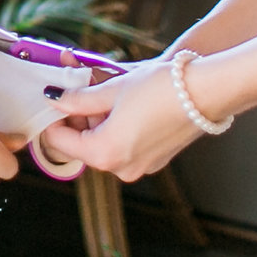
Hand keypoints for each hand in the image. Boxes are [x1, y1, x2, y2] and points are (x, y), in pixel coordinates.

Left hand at [36, 59, 205, 181]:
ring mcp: (140, 167)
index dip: (52, 119)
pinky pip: (124, 146)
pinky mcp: (155, 160)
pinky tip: (122, 103)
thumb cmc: (160, 89)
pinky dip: (116, 128)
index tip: (51, 98)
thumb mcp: (112, 89)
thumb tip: (54, 98)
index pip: (60, 143)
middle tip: (77, 87)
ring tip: (102, 90)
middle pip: (83, 145)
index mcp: (105, 153)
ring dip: (96, 120)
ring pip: (103, 145)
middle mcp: (121, 169)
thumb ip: (78, 98)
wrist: (205, 92)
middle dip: (77, 117)